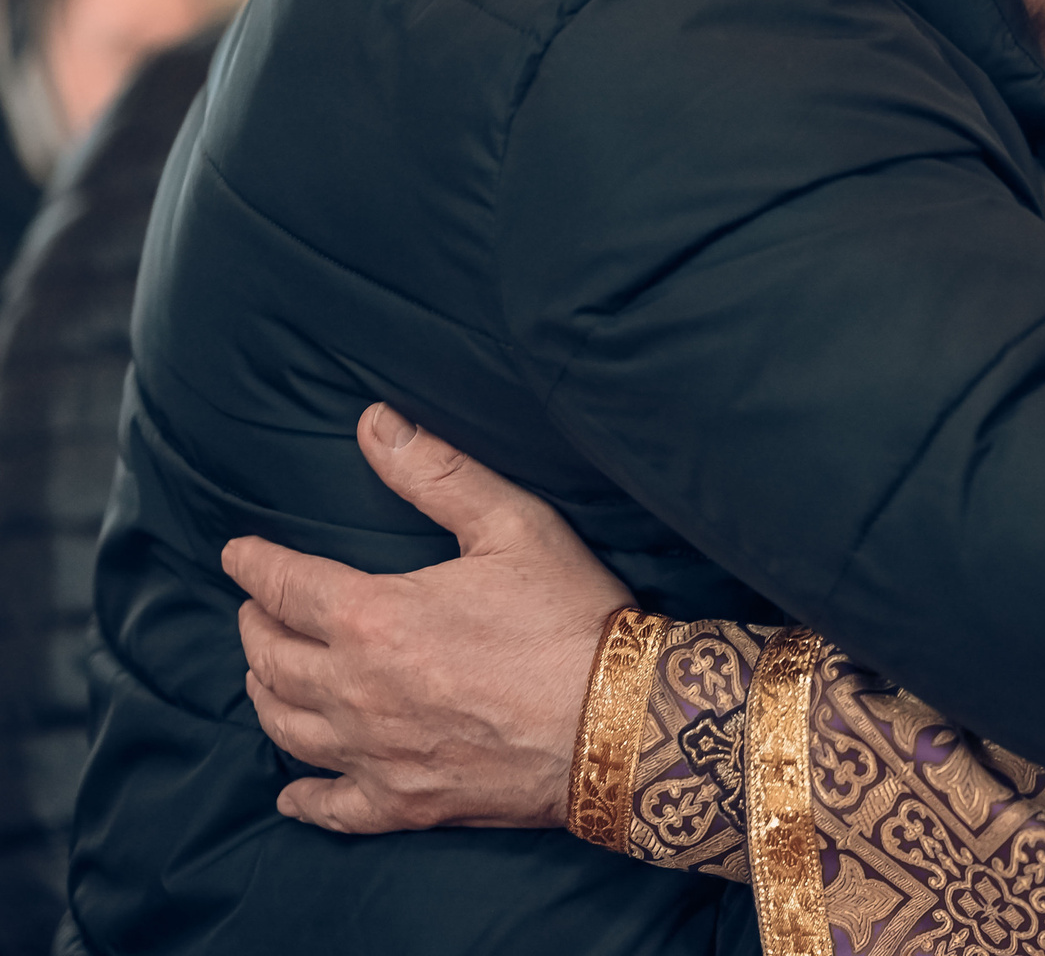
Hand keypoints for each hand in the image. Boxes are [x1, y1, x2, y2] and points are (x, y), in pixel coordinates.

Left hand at [223, 402, 632, 832]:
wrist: (620, 721)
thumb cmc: (570, 617)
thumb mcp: (514, 525)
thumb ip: (437, 472)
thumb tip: (373, 423)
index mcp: (372, 617)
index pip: (283, 586)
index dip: (254, 565)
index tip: (238, 553)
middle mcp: (354, 691)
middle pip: (270, 659)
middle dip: (255, 627)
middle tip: (260, 609)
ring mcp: (375, 754)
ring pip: (286, 727)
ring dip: (266, 694)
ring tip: (269, 674)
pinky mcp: (404, 802)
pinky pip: (331, 807)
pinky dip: (304, 798)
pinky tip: (292, 792)